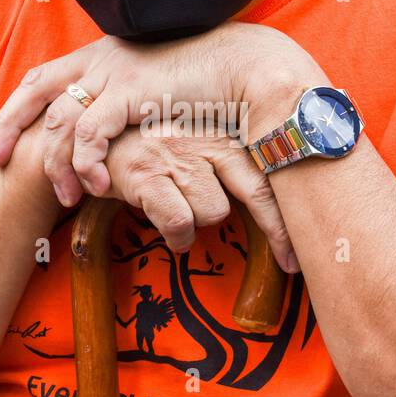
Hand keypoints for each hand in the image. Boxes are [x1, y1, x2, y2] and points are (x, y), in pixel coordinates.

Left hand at [0, 24, 321, 199]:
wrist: (247, 66)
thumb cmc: (208, 85)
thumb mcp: (155, 92)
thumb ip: (129, 107)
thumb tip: (116, 137)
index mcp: (103, 56)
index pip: (44, 77)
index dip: (19, 108)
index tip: (2, 141)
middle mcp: (102, 58)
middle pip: (36, 89)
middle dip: (11, 126)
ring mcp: (117, 71)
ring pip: (61, 118)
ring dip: (56, 161)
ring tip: (63, 196)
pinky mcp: (134, 90)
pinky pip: (91, 130)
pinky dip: (84, 161)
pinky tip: (91, 186)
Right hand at [101, 123, 297, 268]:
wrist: (92, 137)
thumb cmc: (152, 150)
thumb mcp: (194, 148)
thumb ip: (227, 169)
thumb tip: (274, 208)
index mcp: (224, 133)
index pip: (270, 171)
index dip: (290, 213)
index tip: (303, 248)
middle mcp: (206, 139)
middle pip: (258, 191)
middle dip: (278, 232)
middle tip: (290, 263)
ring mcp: (177, 155)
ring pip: (213, 212)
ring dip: (200, 224)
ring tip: (182, 215)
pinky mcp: (147, 173)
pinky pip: (178, 221)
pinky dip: (177, 236)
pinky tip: (170, 231)